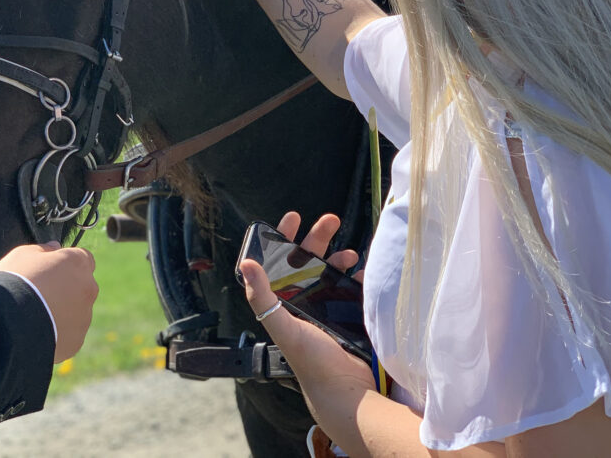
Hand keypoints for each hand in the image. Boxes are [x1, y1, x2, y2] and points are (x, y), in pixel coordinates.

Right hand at [0, 241, 97, 362]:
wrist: (8, 324)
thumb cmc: (15, 281)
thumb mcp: (23, 254)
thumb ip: (43, 249)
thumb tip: (54, 247)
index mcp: (78, 263)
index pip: (84, 258)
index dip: (68, 263)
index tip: (52, 269)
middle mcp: (88, 289)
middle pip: (83, 286)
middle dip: (68, 288)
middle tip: (42, 294)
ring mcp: (84, 317)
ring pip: (77, 312)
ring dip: (63, 311)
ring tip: (36, 316)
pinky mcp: (76, 341)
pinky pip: (69, 334)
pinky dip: (58, 332)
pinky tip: (37, 332)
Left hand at [239, 213, 372, 411]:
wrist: (347, 393)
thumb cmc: (311, 363)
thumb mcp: (282, 327)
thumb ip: (263, 297)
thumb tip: (247, 264)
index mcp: (284, 303)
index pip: (280, 263)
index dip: (285, 238)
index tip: (293, 217)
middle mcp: (304, 302)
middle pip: (308, 260)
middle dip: (318, 238)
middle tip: (331, 220)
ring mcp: (328, 308)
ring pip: (332, 272)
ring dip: (340, 258)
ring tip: (351, 255)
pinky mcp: (350, 315)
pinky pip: (353, 289)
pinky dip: (359, 279)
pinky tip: (364, 275)